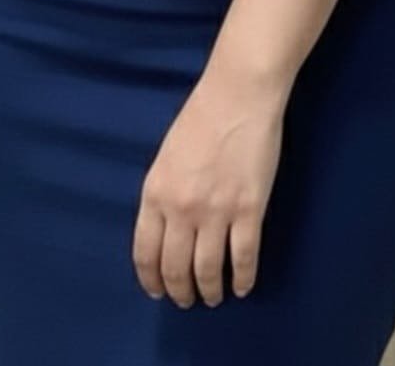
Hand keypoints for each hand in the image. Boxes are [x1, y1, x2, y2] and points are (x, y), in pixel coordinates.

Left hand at [131, 71, 285, 306]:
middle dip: (180, 291)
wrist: (238, 94)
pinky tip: (242, 286)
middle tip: (187, 300)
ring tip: (213, 297)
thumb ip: (163, 194)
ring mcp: (216, 212)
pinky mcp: (249, 210)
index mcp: (155, 193)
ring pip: (209, 270)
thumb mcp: (166, 157)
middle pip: (176, 268)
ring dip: (210, 290)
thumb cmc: (200, 117)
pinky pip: (244, 258)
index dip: (151, 279)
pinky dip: (243, 279)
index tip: (157, 292)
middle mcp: (181, 209)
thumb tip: (168, 230)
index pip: (146, 253)